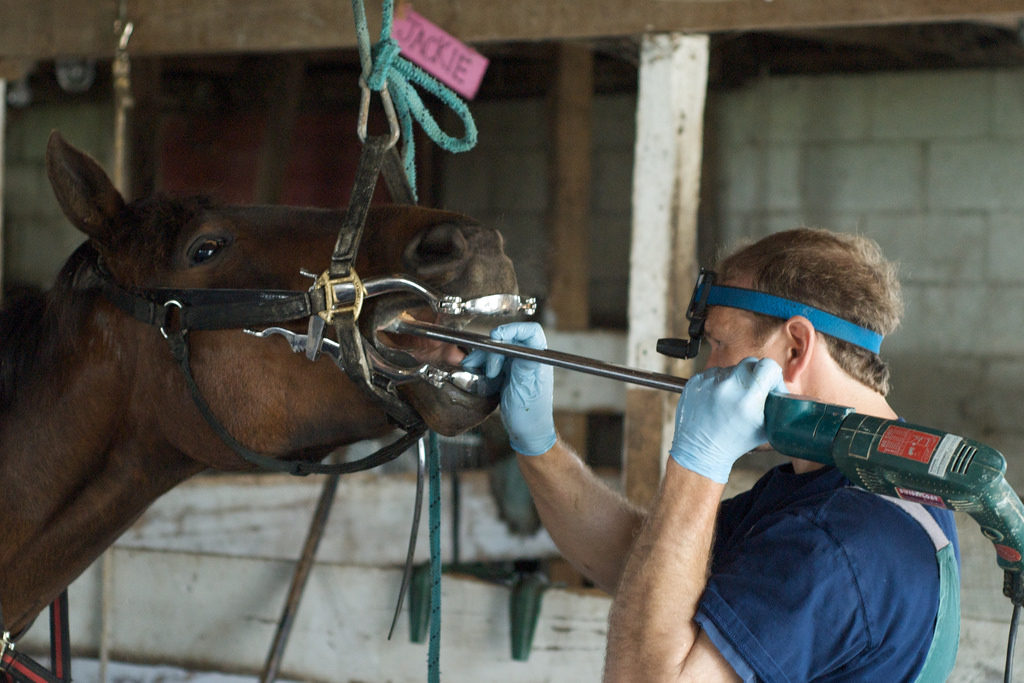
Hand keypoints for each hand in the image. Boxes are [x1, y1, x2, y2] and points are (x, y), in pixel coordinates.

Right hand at [462, 322, 556, 455]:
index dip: (513, 329)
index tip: (496, 336)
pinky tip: (474, 371)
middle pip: (508, 340)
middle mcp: (528, 359)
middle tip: (488, 369)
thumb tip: (522, 345)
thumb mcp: (526, 390)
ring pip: (497, 350)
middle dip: (492, 349)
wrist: (526, 433)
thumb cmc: (530, 415)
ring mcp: (517, 366)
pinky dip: (481, 365)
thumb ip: (524, 366)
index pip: (530, 332)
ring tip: (473, 369)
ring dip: (482, 357)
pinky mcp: (507, 373)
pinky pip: (492, 362)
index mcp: (538, 360)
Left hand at [669, 357, 786, 482]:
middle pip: (751, 363)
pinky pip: (715, 374)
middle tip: (753, 391)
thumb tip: (782, 390)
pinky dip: (720, 384)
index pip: (768, 366)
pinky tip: (718, 401)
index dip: (773, 376)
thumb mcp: (766, 428)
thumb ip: (777, 405)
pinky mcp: (695, 381)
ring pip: (731, 368)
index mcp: (747, 397)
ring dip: (736, 380)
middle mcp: (727, 386)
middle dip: (756, 375)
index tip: (769, 386)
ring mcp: (708, 382)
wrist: (700, 450)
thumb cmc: (735, 442)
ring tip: (732, 401)